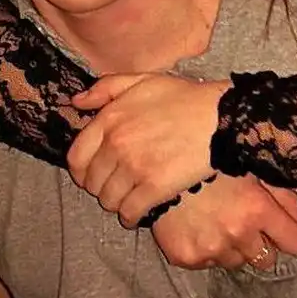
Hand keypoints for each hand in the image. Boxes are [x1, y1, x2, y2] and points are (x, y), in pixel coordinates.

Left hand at [68, 73, 231, 224]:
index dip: (82, 171)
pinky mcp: (154, 188)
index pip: (76, 157)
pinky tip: (139, 212)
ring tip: (129, 197)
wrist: (220, 117)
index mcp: (110, 119)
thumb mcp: (142, 81)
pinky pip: (129, 212)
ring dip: (116, 202)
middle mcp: (117, 144)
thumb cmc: (183, 98)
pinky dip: (131, 217)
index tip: (93, 174)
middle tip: (116, 186)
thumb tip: (76, 102)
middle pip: (92, 183)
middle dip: (101, 187)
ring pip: (108, 200)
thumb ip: (106, 88)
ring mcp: (135, 167)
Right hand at [152, 174, 296, 270]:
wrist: (156, 161)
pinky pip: (208, 264)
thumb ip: (283, 196)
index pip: (294, 242)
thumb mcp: (249, 166)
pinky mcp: (187, 257)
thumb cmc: (207, 157)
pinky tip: (198, 225)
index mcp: (257, 208)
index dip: (289, 233)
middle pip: (267, 259)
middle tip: (244, 221)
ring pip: (237, 262)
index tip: (279, 227)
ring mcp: (211, 248)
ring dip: (233, 246)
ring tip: (217, 219)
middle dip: (260, 243)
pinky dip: (206, 249)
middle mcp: (237, 232)